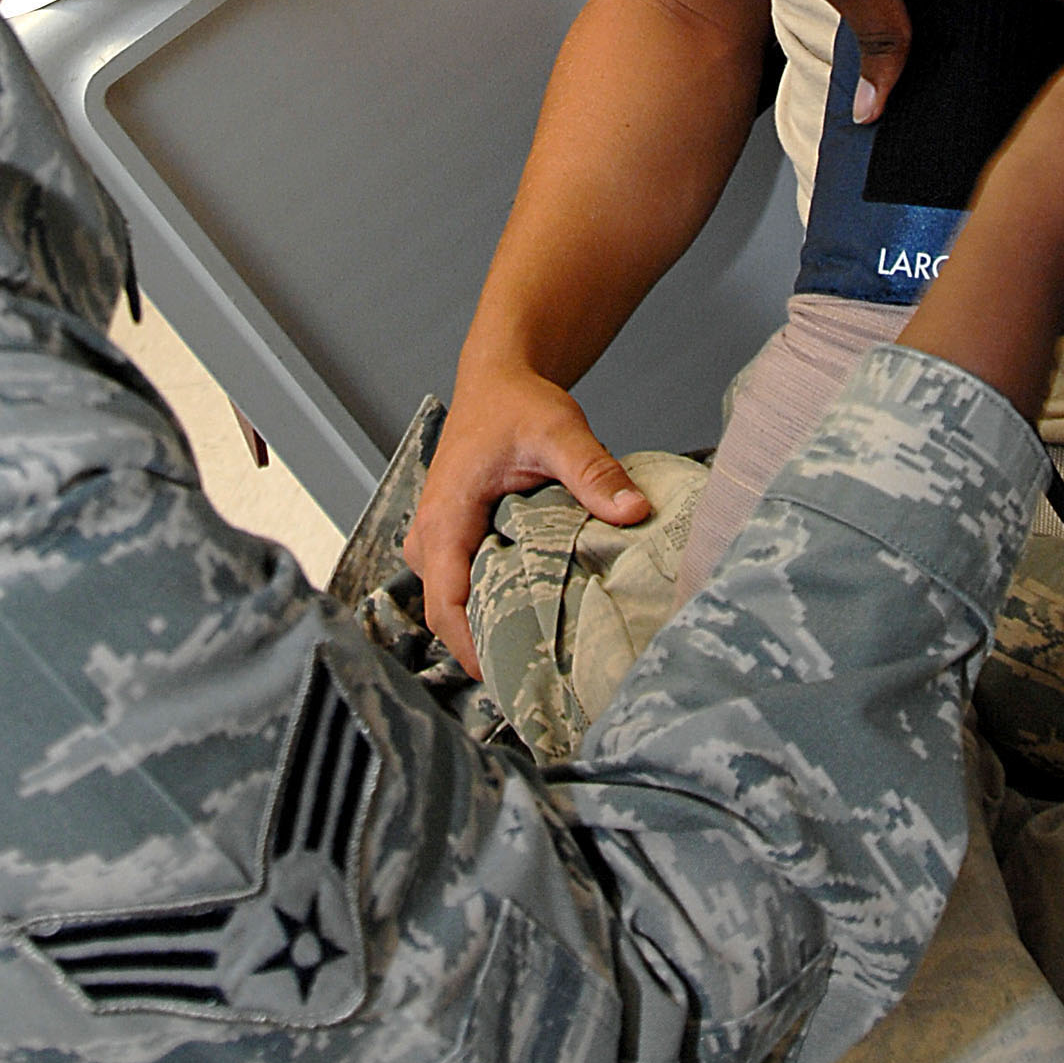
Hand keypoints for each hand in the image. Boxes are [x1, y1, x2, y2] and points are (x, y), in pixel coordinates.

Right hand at [405, 364, 647, 677]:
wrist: (496, 380)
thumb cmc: (517, 404)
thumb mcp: (559, 430)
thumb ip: (594, 471)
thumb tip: (634, 511)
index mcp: (445, 517)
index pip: (446, 602)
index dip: (471, 647)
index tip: (511, 678)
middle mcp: (429, 534)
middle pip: (443, 615)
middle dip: (481, 650)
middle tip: (536, 683)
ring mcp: (435, 539)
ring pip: (450, 605)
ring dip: (483, 631)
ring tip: (536, 660)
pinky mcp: (451, 541)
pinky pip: (459, 588)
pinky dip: (487, 609)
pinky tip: (530, 623)